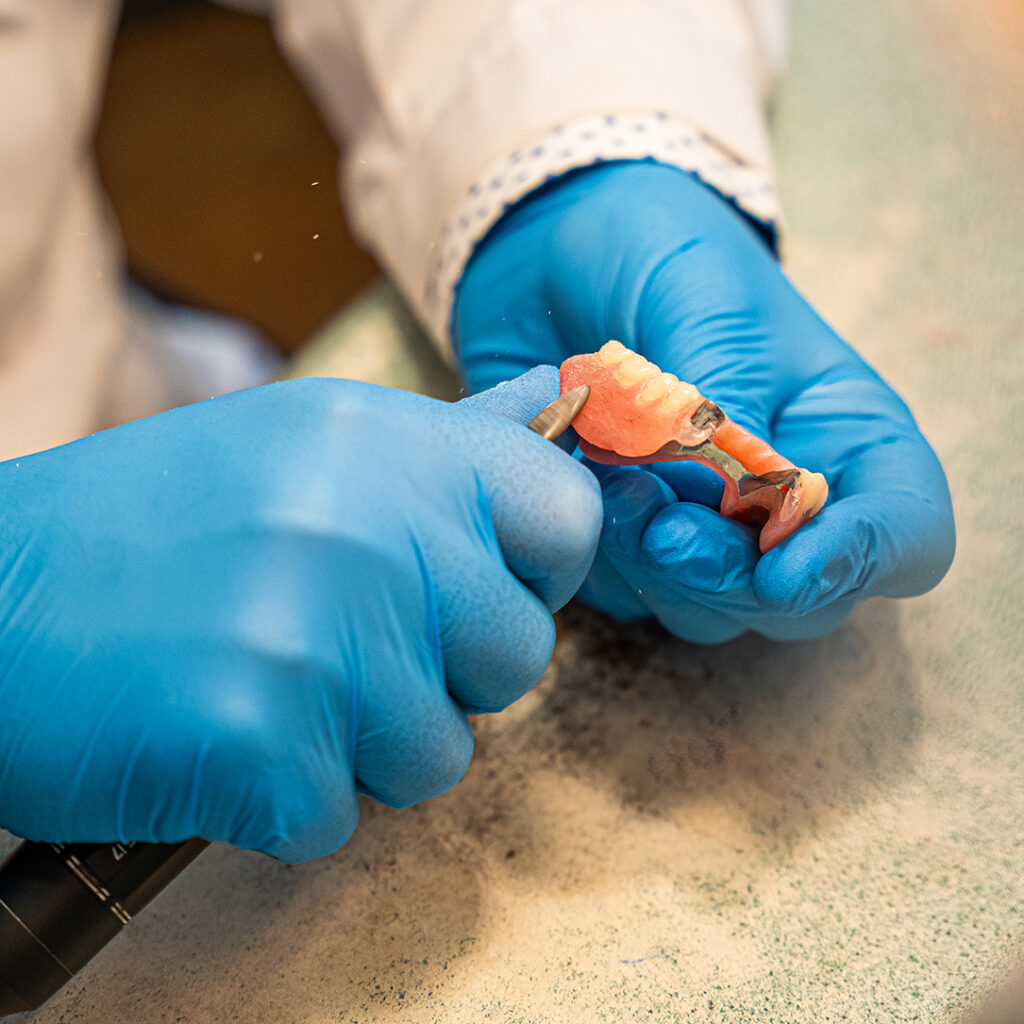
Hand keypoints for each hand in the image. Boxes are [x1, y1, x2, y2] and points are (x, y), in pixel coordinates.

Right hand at [0, 369, 598, 860]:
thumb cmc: (156, 524)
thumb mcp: (309, 445)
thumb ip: (450, 441)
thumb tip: (552, 402)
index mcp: (391, 446)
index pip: (566, 516)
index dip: (536, 569)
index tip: (474, 586)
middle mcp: (372, 530)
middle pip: (517, 656)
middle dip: (442, 674)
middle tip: (336, 643)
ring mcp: (321, 638)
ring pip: (441, 754)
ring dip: (362, 746)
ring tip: (267, 685)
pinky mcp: (265, 743)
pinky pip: (343, 816)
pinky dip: (284, 798)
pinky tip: (216, 733)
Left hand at [454, 162, 954, 640]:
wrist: (559, 253)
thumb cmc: (660, 256)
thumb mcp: (711, 304)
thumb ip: (732, 401)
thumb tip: (743, 497)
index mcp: (843, 432)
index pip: (903, 530)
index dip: (862, 561)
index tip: (784, 567)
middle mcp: (786, 497)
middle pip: (798, 595)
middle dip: (728, 575)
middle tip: (661, 527)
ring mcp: (707, 527)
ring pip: (708, 608)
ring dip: (654, 567)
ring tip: (610, 481)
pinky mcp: (633, 540)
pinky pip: (627, 592)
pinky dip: (601, 555)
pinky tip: (573, 483)